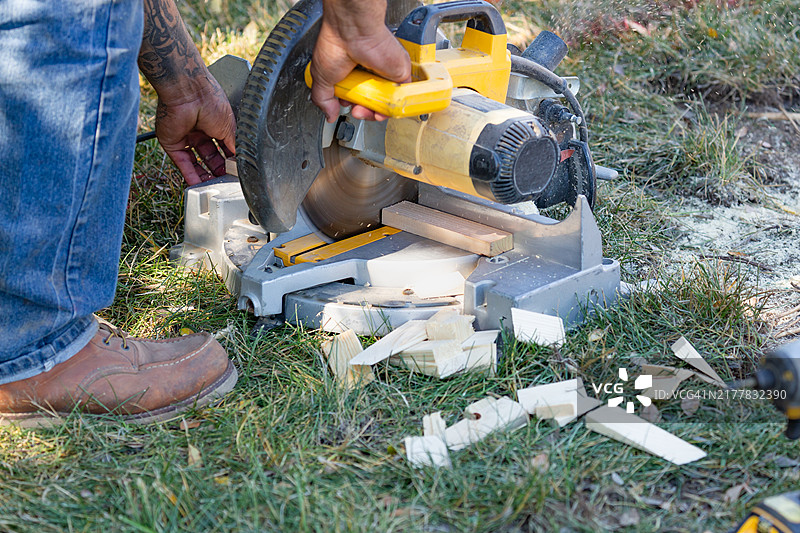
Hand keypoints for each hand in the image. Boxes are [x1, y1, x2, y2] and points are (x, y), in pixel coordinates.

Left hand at [154, 78, 235, 184]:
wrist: (187, 91)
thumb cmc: (210, 100)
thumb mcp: (230, 127)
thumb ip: (235, 146)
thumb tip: (242, 160)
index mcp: (215, 123)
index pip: (224, 147)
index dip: (230, 160)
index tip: (236, 171)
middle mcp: (200, 130)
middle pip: (210, 156)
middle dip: (218, 169)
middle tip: (226, 180)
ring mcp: (185, 136)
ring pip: (195, 162)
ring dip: (205, 174)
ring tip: (214, 185)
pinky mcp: (172, 142)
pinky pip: (182, 162)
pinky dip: (190, 174)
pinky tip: (198, 184)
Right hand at [310, 0, 411, 122]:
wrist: (353, 32)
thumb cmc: (336, 44)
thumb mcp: (321, 77)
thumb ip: (323, 99)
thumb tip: (329, 114)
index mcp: (351, 71)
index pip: (356, 96)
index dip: (351, 105)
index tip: (345, 106)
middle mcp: (368, 72)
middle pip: (371, 101)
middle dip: (363, 111)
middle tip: (356, 110)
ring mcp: (384, 74)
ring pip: (385, 102)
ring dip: (376, 112)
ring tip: (365, 108)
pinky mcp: (398, 74)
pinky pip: (400, 97)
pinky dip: (392, 107)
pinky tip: (381, 108)